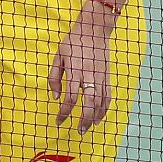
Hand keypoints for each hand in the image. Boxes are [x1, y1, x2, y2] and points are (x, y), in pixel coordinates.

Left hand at [48, 1, 117, 133]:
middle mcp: (90, 76)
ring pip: (101, 102)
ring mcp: (102, 77)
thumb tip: (56, 97)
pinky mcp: (108, 76)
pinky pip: (108, 96)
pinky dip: (105, 109)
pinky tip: (99, 116)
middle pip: (89, 103)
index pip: (70, 98)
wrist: (94, 30)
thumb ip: (54, 77)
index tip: (58, 120)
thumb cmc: (73, 42)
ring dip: (95, 117)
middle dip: (84, 120)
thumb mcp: (58, 56)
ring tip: (88, 127)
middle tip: (79, 131)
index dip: (64, 112)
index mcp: (75, 72)